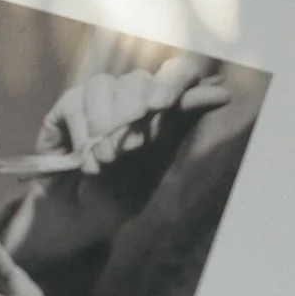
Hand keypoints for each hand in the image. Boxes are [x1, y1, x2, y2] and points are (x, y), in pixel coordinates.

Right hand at [7, 56, 230, 267]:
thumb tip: (224, 91)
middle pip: (140, 80)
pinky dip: (82, 132)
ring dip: (106, 125)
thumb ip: (178, 129)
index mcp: (162, 111)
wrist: (76, 220)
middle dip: (135, 112)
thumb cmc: (118, 198)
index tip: (164, 105)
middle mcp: (132, 97)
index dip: (177, 81)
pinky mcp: (70, 105)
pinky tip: (83, 158)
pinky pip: (76, 101)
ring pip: (105, 84)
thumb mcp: (152, 171)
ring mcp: (100, 98)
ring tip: (104, 162)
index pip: (179, 75)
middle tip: (130, 148)